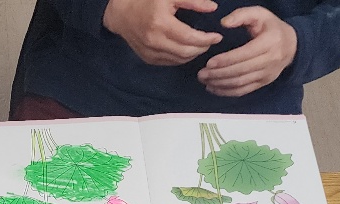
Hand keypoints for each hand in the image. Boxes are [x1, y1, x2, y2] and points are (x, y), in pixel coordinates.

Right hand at [103, 0, 222, 65]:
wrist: (121, 13)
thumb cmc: (147, 1)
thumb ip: (193, 1)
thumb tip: (213, 8)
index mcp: (161, 23)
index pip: (189, 37)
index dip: (206, 39)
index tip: (217, 36)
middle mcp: (154, 41)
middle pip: (186, 52)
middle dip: (202, 48)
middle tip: (210, 41)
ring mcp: (149, 52)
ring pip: (178, 60)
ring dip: (193, 55)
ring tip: (200, 46)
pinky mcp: (147, 58)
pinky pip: (169, 62)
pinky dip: (181, 58)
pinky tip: (186, 50)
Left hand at [198, 6, 297, 96]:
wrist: (292, 45)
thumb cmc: (271, 28)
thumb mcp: (260, 14)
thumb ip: (241, 15)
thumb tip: (224, 23)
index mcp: (270, 42)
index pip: (245, 54)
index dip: (226, 60)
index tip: (209, 62)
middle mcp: (271, 60)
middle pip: (241, 71)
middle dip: (219, 74)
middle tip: (201, 74)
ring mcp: (267, 74)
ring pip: (241, 83)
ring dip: (220, 84)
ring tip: (204, 80)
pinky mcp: (263, 83)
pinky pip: (243, 91)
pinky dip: (227, 92)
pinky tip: (214, 88)